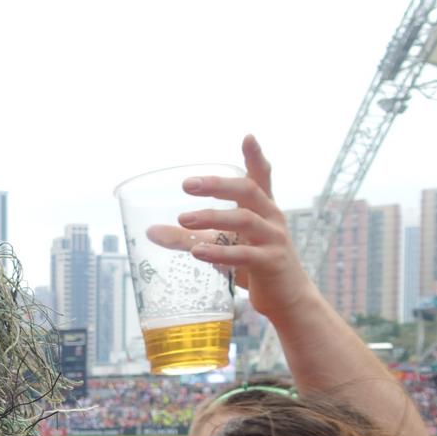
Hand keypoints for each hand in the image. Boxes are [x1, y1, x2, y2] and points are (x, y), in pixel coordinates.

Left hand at [146, 134, 321, 323]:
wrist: (287, 298)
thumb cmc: (253, 265)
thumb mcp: (221, 246)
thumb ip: (189, 237)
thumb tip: (149, 231)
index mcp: (263, 208)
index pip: (262, 176)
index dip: (255, 157)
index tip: (247, 137)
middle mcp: (272, 218)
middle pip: (248, 191)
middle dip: (217, 185)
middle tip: (187, 185)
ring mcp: (274, 240)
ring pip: (244, 221)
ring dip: (212, 218)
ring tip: (183, 219)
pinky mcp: (271, 263)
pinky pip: (245, 255)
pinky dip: (220, 253)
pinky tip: (198, 252)